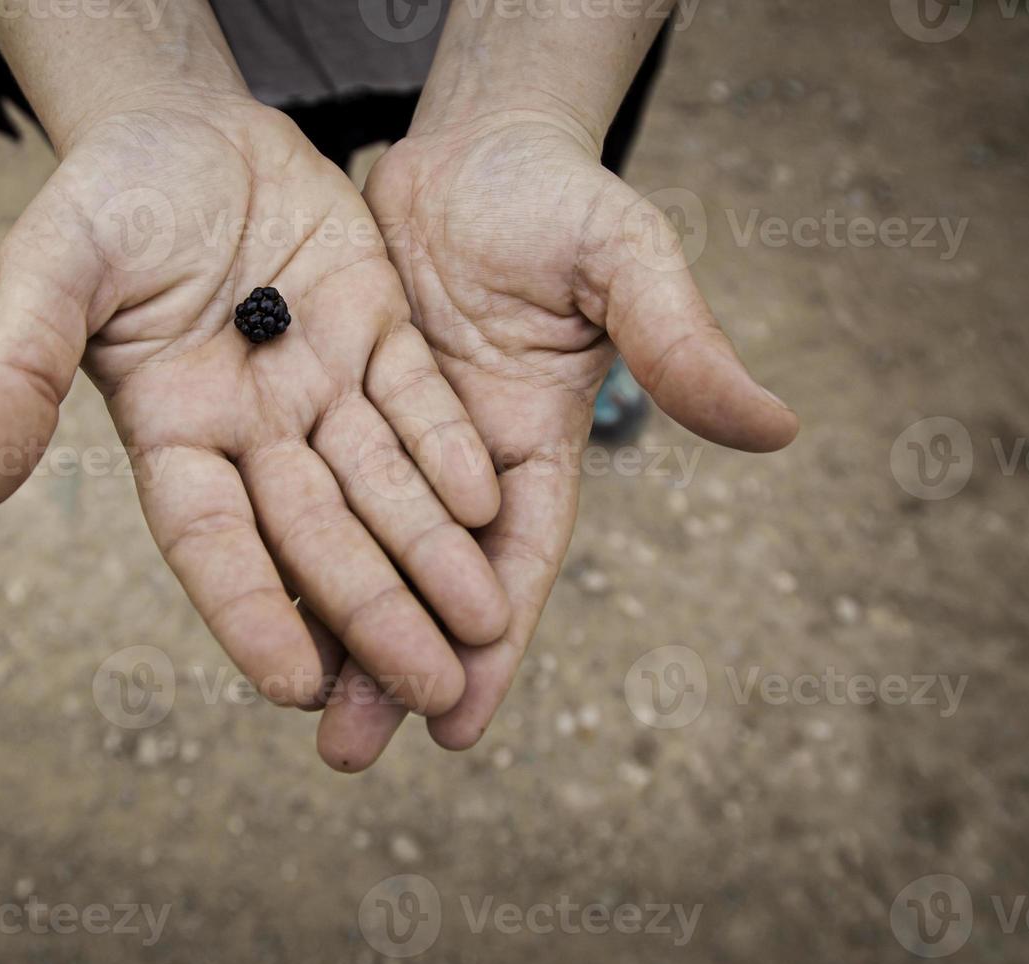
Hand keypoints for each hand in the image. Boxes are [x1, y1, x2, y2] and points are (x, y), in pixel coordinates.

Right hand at [0, 95, 508, 715]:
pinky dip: (450, 452)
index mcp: (171, 434)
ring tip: (486, 624)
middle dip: (375, 612)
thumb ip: (13, 374)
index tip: (295, 686)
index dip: (251, 613)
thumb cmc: (101, 197)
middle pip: (320, 537)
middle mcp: (252, 430)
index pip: (213, 544)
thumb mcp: (46, 272)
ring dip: (433, 554)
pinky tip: (491, 506)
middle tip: (429, 690)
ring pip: (383, 486)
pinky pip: (418, 403)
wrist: (182, 122)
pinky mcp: (375, 331)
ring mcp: (318, 384)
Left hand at [315, 114, 799, 766]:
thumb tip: (778, 427)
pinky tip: (250, 602)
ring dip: (332, 626)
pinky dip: (282, 543)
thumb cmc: (563, 195)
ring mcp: (391, 436)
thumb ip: (682, 344)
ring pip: (357, 548)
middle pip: (427, 582)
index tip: (458, 722)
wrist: (474, 146)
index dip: (491, 642)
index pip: (513, 562)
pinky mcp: (331, 400)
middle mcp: (459, 461)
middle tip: (350, 752)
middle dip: (395, 666)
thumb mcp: (627, 262)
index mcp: (531, 444)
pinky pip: (302, 485)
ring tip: (296, 711)